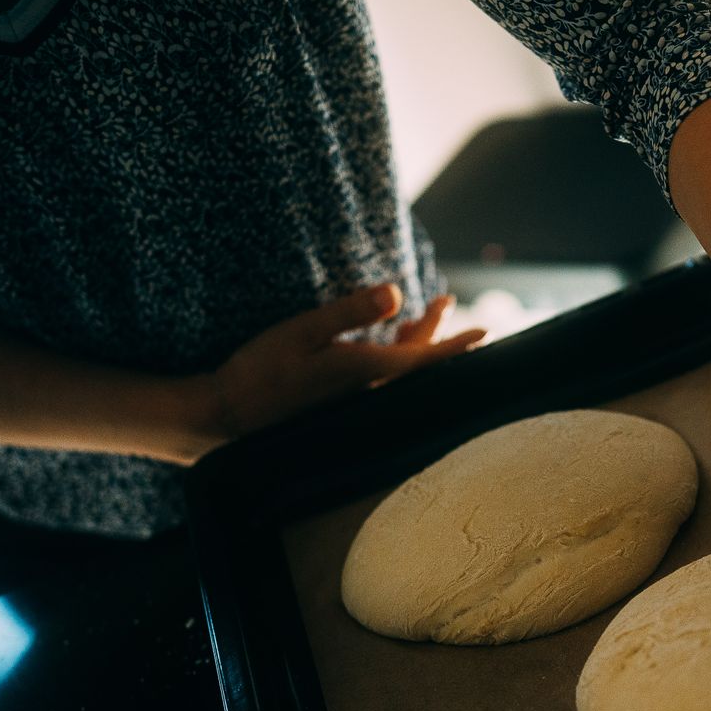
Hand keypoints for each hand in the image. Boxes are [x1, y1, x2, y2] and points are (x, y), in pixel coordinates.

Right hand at [206, 284, 481, 444]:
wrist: (225, 418)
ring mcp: (353, 402)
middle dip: (432, 332)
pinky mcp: (338, 406)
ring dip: (412, 342)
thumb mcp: (302, 331)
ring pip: (397, 371)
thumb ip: (350, 312)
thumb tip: (396, 293)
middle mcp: (366, 393)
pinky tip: (389, 340)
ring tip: (425, 311)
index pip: (423, 359)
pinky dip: (392, 356)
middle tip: (445, 299)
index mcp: (363, 372)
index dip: (454, 345)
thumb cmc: (259, 371)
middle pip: (414, 363)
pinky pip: (379, 380)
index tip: (484, 332)